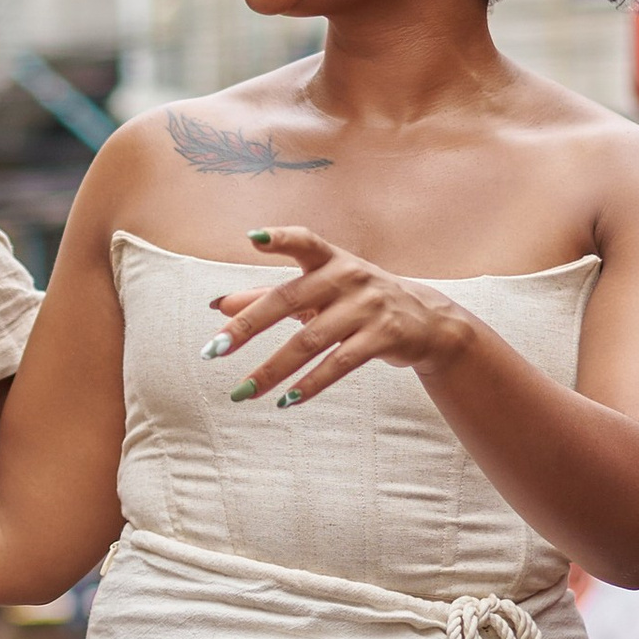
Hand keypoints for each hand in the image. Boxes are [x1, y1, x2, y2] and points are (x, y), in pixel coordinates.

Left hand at [205, 227, 467, 408]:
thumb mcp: (317, 292)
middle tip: (213, 350)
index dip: (280, 238)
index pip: (304, 241)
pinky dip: (310, 385)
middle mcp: (348, 277)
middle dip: (247, 327)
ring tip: (242, 392)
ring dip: (272, 370)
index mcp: (330, 260)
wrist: (426, 321)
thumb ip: (268, 295)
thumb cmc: (356, 301)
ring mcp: (368, 307)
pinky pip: (340, 364)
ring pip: (310, 341)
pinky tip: (286, 401)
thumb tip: (218, 305)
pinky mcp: (384, 336)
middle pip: (289, 300)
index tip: (253, 238)